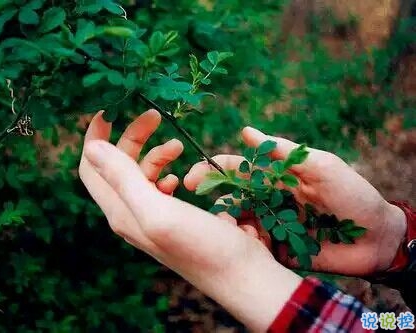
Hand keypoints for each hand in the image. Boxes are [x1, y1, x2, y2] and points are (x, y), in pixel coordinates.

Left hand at [79, 110, 301, 330]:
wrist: (242, 275)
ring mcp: (153, 217)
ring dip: (156, 153)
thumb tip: (92, 148)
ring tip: (179, 146)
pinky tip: (182, 176)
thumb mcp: (159, 210)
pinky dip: (169, 172)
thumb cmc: (203, 246)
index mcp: (121, 212)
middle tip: (156, 114)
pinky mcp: (174, 218)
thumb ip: (123, 180)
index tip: (111, 109)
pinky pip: (161, 186)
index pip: (91, 168)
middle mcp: (131, 215)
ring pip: (142, 173)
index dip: (95, 137)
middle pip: (118, 165)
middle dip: (133, 136)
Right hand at [184, 126, 406, 275]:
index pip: (239, 169)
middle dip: (209, 196)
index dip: (214, 169)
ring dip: (225, 221)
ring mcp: (272, 225)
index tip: (193, 174)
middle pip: (231, 195)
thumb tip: (247, 131)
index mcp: (277, 178)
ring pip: (237, 221)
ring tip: (224, 224)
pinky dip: (243, 243)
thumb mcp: (322, 167)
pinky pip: (252, 245)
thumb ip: (285, 152)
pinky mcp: (278, 249)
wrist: (376, 238)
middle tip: (189, 200)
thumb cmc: (353, 195)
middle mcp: (269, 200)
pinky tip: (244, 242)